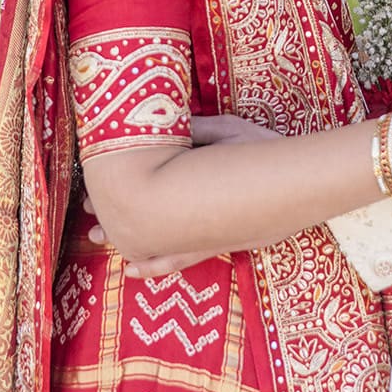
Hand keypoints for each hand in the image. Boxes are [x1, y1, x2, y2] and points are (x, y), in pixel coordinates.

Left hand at [82, 115, 281, 277]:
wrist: (302, 181)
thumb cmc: (266, 151)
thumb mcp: (228, 130)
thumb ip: (195, 128)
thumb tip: (163, 120)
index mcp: (192, 186)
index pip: (144, 191)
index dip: (114, 194)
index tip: (90, 194)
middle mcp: (195, 218)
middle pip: (146, 223)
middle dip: (115, 219)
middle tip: (90, 220)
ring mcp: (208, 236)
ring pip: (158, 248)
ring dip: (129, 245)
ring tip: (103, 243)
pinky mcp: (221, 244)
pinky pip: (181, 261)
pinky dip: (156, 266)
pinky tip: (139, 271)